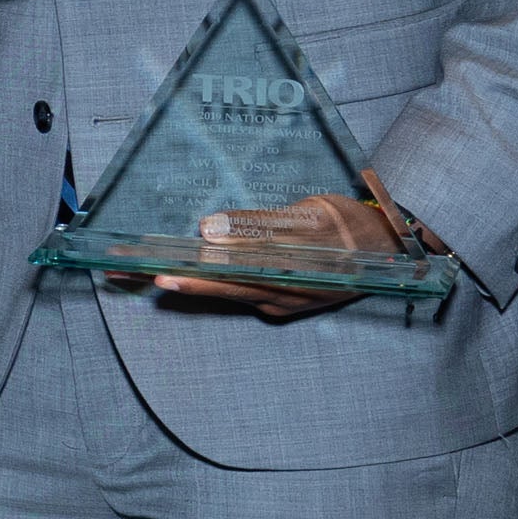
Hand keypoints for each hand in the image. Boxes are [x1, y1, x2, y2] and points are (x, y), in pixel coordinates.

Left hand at [150, 191, 415, 318]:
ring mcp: (282, 302)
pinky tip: (172, 279)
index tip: (156, 270)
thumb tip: (209, 230)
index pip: (230, 270)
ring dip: (179, 285)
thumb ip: (263, 224)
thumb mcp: (315, 214)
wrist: (394, 254)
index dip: (190, 271)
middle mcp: (284, 293)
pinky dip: (205, 288)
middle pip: (217, 287)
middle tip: (123, 276)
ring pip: (223, 294)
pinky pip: (237, 296)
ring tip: (133, 277)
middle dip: (171, 280)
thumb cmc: (353, 226)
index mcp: (294, 269)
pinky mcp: (281, 304)